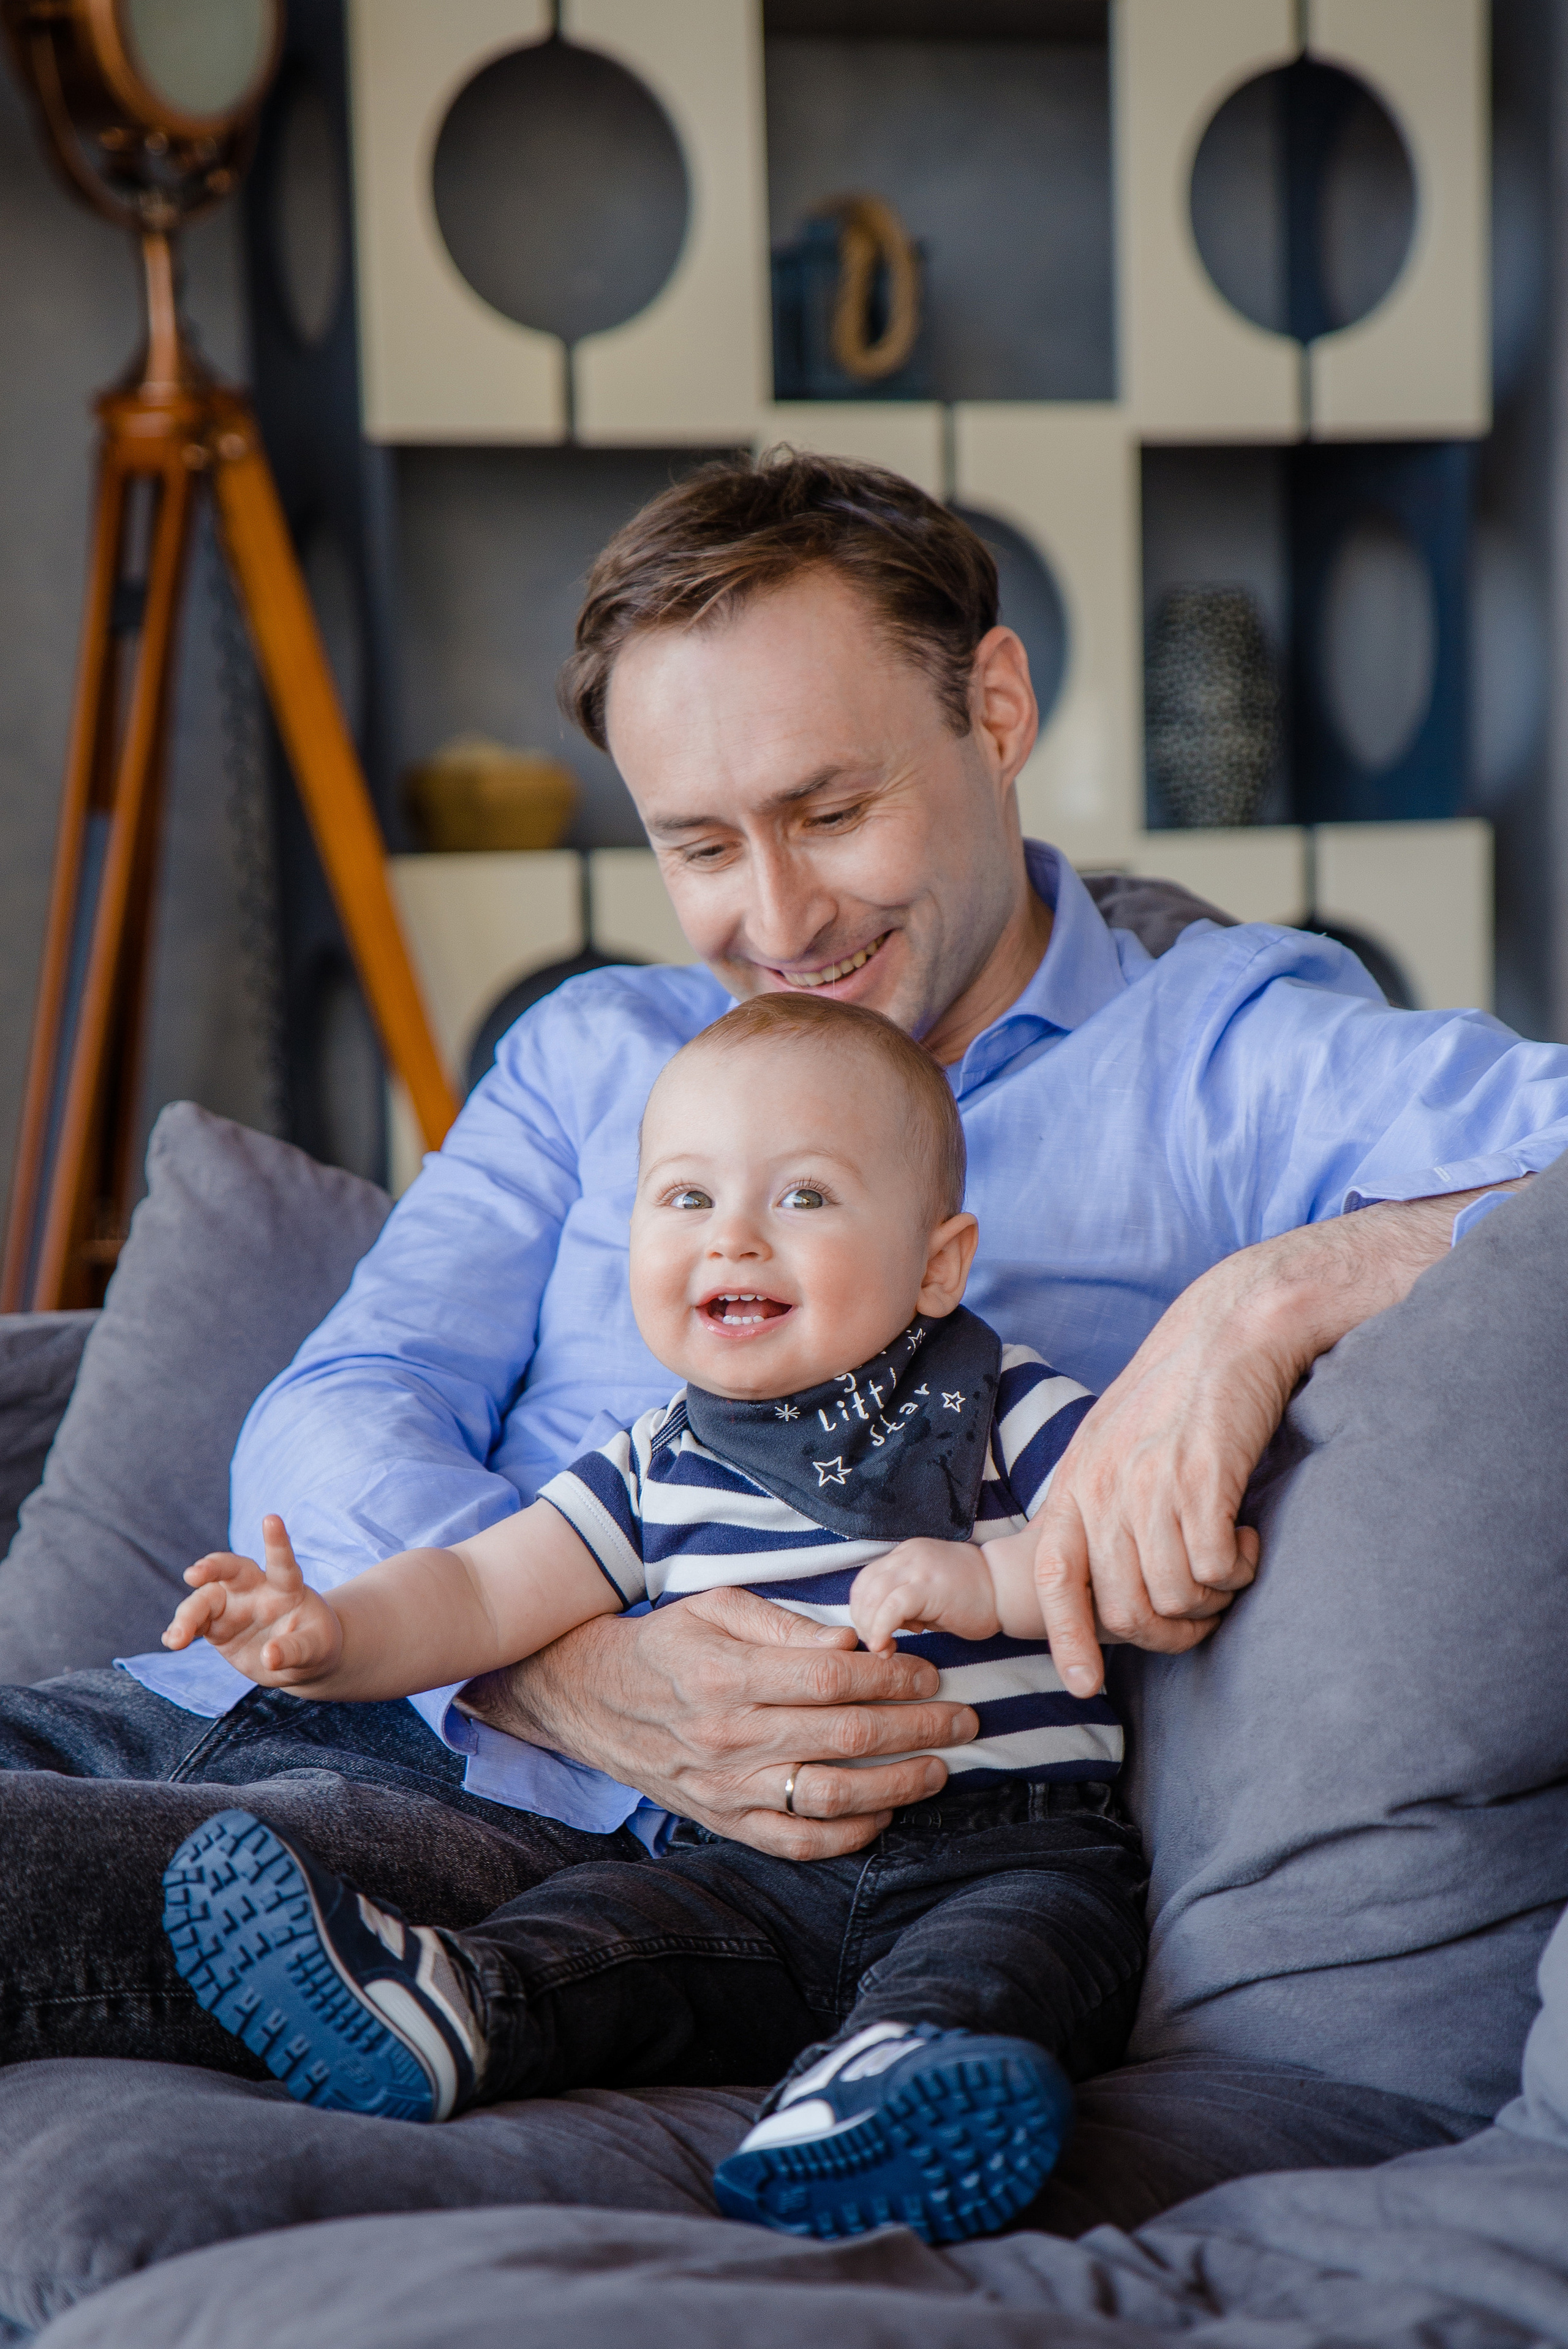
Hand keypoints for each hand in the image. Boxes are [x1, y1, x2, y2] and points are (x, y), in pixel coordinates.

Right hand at [163, 1514, 342, 1685]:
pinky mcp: (216, 1627)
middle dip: (212, 1567)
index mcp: (286, 1587)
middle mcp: (255, 1590)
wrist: (300, 1660)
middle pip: (230, 1570)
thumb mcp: (316, 1647)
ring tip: (176, 1640)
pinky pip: (194, 1625)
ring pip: (204, 1601)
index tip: (271, 1518)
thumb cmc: (314, 1643)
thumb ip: (296, 1649)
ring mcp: (232, 1607)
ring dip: (187, 1616)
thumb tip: (268, 1657)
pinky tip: (171, 1640)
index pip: (282, 1561)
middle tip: (194, 1575)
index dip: (276, 1541)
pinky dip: (181, 1631)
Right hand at [460, 1584, 979, 1860]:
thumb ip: (787, 1626)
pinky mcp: (724, 1823)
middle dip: (917, 1728)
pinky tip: (885, 1812)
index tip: (931, 1671)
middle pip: (845, 1739)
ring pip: (830, 1798)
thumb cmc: (668, 1644)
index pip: (833, 1679)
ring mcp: (727, 1789)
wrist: (594, 1700)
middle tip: (963, 1718)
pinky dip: (849, 1835)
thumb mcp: (717, 1608)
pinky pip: (798, 1842)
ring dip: (898, 1785)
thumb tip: (854, 1643)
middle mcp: (729, 1738)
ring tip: (939, 1769)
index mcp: (729, 1676)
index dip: (893, 1675)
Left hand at [849, 1540, 998, 1651]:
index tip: (874, 1634)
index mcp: (907, 1554)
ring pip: (873, 1596)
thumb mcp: (930, 1594)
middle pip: (864, 1587)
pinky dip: (881, 1629)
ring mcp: (917, 1567)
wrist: (1008, 1588)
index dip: (862, 1610)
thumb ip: (903, 1603)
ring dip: (870, 1628)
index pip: (867, 1580)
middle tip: (877, 1645)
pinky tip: (886, 1646)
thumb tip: (882, 1626)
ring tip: (883, 1647)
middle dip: (863, 1621)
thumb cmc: (974, 1597)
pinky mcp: (928, 1586)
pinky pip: (891, 1607)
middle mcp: (908, 1555)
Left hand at [1030, 1189, 1514, 1694]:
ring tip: (1231, 1564)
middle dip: (1171, 1631)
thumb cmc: (1183, 1391)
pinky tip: (1247, 1538)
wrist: (1234, 1327)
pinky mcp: (1203, 1479)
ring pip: (1174, 1596)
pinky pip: (1214, 1569)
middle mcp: (1105, 1486)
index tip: (1085, 1684)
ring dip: (1211, 1599)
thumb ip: (1106, 1504)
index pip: (1052, 1576)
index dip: (1067, 1638)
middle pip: (1125, 1608)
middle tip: (1206, 1609)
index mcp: (1079, 1480)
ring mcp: (1151, 1483)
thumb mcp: (1120, 1444)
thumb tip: (1109, 1577)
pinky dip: (1238, 1570)